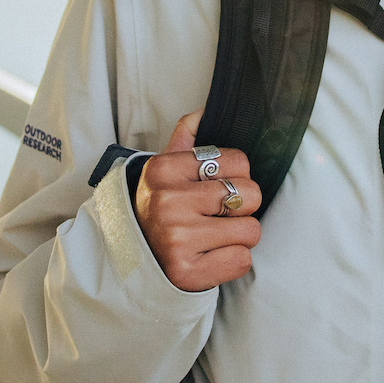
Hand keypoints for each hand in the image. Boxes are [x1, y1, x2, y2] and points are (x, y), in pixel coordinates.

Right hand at [133, 112, 260, 292]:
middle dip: (242, 207)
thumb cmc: (160, 210)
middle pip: (250, 195)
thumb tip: (206, 110)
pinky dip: (232, 261)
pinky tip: (209, 257)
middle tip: (216, 216)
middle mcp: (167, 202)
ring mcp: (176, 239)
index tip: (214, 189)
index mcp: (163, 169)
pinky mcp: (187, 273)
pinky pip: (242, 260)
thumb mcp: (164, 169)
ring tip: (212, 237)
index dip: (237, 176)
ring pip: (251, 230)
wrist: (132, 260)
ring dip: (238, 237)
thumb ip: (186, 137)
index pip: (239, 161)